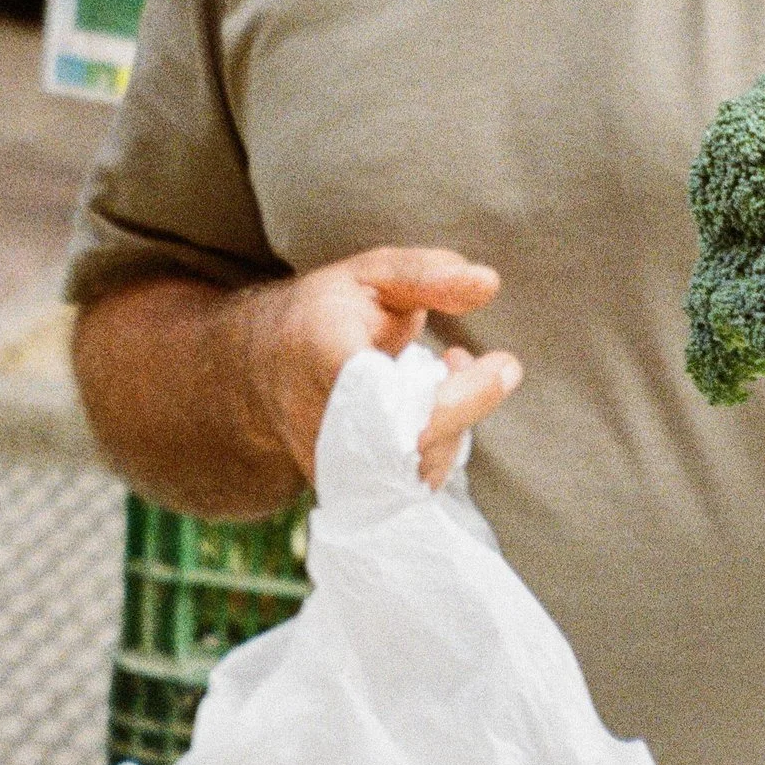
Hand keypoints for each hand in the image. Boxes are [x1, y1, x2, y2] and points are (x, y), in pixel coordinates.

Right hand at [240, 246, 519, 491]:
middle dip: (464, 407)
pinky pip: (411, 482)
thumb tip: (488, 282)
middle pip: (416, 445)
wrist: (258, 372)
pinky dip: (438, 445)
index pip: (400, 399)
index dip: (463, 395)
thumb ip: (426, 275)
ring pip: (420, 470)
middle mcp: (324, 427)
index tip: (506, 365)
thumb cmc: (321, 315)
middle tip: (476, 362)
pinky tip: (431, 407)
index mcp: (325, 362)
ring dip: (454, 425)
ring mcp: (334, 467)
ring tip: (448, 373)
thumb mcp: (368, 275)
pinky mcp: (348, 489)